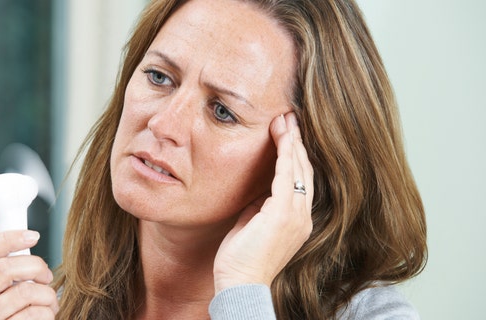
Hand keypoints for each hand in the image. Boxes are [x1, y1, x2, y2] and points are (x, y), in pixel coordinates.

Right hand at [0, 230, 58, 318]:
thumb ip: (5, 276)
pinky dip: (48, 313)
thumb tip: (28, 248)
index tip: (33, 235)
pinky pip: (34, 315)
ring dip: (47, 294)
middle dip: (36, 266)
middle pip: (5, 268)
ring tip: (50, 302)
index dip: (10, 239)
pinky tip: (46, 316)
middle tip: (46, 276)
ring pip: (25, 291)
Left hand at [213, 112, 313, 292]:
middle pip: (304, 170)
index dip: (295, 154)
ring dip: (292, 141)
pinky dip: (285, 153)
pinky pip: (287, 176)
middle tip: (290, 116)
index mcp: (297, 219)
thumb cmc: (242, 258)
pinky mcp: (283, 214)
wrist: (240, 283)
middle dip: (297, 142)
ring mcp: (296, 215)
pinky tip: (282, 135)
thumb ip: (260, 205)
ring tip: (286, 118)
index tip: (289, 133)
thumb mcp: (253, 224)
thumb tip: (258, 188)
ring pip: (298, 169)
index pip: (300, 179)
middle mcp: (302, 216)